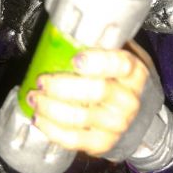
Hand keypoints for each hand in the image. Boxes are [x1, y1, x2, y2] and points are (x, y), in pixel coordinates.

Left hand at [27, 49, 148, 155]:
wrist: (138, 115)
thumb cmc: (120, 79)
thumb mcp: (120, 55)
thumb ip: (102, 44)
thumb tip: (69, 29)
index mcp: (133, 72)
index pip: (120, 65)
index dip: (97, 62)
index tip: (75, 58)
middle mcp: (128, 100)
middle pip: (95, 92)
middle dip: (61, 86)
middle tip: (42, 80)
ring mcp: (116, 124)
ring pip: (79, 117)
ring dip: (50, 107)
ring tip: (34, 97)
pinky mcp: (102, 143)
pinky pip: (73, 139)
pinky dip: (51, 129)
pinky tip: (39, 118)